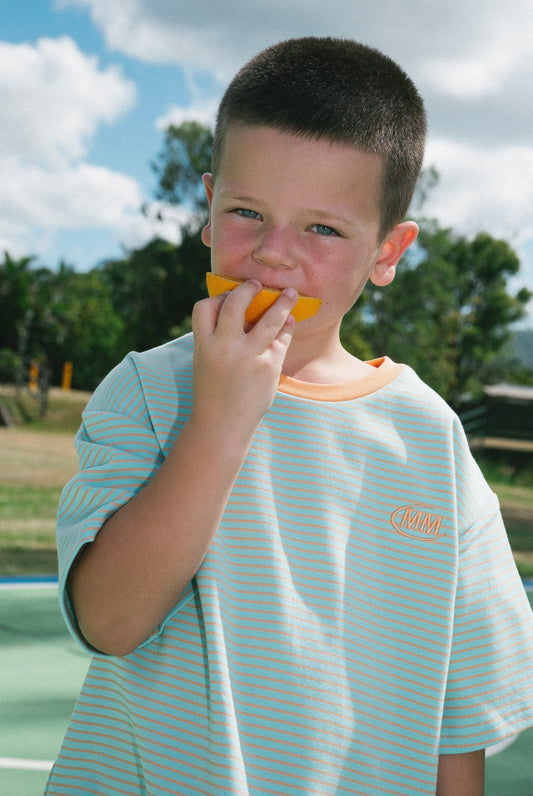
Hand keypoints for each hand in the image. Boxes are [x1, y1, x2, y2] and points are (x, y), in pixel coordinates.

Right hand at [191, 279, 296, 436]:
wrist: (222, 424)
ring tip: (291, 293)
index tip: (228, 297)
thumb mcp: (205, 361)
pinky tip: (289, 322)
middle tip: (257, 284)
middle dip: (248, 289)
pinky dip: (287, 327)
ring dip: (282, 302)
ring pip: (269, 319)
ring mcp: (248, 356)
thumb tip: (243, 311)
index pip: (204, 307)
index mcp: (203, 344)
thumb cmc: (213, 390)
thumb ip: (216, 337)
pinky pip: (281, 339)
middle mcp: (224, 347)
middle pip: (235, 303)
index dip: (217, 298)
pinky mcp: (268, 366)